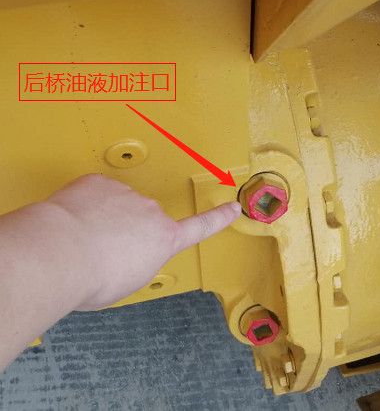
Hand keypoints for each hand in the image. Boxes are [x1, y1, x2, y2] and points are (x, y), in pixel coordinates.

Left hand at [44, 174, 240, 309]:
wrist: (61, 253)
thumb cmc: (92, 277)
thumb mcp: (126, 282)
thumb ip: (136, 262)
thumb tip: (126, 255)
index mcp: (163, 240)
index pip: (199, 227)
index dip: (218, 218)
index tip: (232, 208)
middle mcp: (151, 212)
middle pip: (145, 218)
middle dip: (128, 228)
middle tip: (103, 247)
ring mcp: (126, 194)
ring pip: (118, 203)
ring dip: (106, 215)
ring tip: (85, 236)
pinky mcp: (101, 182)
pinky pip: (97, 191)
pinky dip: (87, 202)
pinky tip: (75, 218)